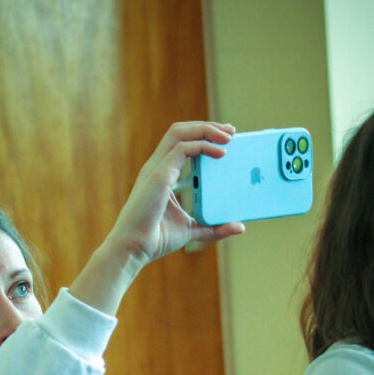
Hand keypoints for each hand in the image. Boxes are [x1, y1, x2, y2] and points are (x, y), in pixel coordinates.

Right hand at [106, 121, 244, 268]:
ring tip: (228, 135)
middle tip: (231, 131)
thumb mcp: (192, 231)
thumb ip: (214, 228)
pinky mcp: (159, 175)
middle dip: (207, 126)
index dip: (202, 135)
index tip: (224, 139)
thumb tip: (240, 227)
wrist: (134, 248)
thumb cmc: (156, 239)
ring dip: (206, 129)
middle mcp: (157, 166)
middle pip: (181, 130)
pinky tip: (221, 153)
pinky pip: (183, 149)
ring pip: (180, 132)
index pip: (181, 143)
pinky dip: (204, 146)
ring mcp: (156, 168)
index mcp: (161, 174)